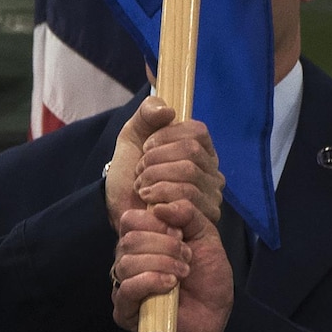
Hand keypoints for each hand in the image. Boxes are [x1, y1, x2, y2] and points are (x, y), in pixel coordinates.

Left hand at [105, 96, 222, 228]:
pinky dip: (162, 198)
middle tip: (139, 172)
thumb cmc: (130, 173)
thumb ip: (147, 114)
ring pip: (189, 174)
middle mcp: (212, 173)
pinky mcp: (205, 220)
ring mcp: (211, 197)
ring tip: (142, 188)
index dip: (166, 136)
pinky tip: (150, 204)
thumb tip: (168, 111)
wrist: (119, 209)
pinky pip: (188, 200)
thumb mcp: (133, 136)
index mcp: (201, 150)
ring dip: (156, 178)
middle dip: (156, 160)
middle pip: (192, 152)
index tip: (145, 148)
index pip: (197, 131)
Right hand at [111, 203, 232, 331]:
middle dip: (164, 245)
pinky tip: (170, 285)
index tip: (181, 234)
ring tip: (182, 273)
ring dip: (161, 264)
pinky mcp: (125, 310)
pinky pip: (126, 288)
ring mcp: (124, 284)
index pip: (131, 219)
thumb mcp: (205, 235)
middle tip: (187, 257)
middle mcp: (129, 259)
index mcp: (143, 239)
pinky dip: (150, 281)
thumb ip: (187, 213)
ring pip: (127, 263)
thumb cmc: (208, 276)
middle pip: (129, 239)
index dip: (156, 222)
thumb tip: (159, 206)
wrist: (217, 313)